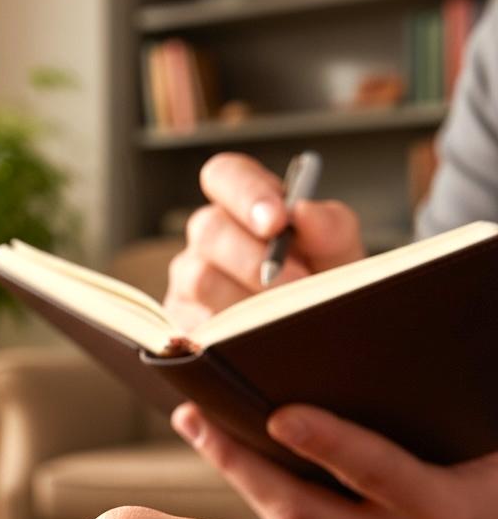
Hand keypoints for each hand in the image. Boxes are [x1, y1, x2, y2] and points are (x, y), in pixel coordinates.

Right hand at [164, 153, 364, 331]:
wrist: (315, 343)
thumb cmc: (321, 288)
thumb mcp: (339, 256)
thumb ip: (330, 228)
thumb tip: (304, 210)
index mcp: (243, 206)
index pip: (225, 175)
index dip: (246, 192)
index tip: (278, 220)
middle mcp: (208, 239)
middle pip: (209, 229)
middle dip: (255, 257)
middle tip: (297, 282)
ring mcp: (187, 282)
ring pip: (199, 279)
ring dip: (247, 298)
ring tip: (285, 316)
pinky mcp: (180, 325)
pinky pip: (195, 323)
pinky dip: (231, 331)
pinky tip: (258, 339)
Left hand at [172, 402, 497, 518]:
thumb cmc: (492, 481)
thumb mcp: (486, 445)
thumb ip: (445, 410)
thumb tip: (385, 352)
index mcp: (449, 510)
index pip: (381, 473)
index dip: (331, 444)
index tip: (281, 415)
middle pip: (301, 513)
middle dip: (241, 462)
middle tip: (194, 414)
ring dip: (235, 474)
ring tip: (195, 420)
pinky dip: (251, 493)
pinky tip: (226, 452)